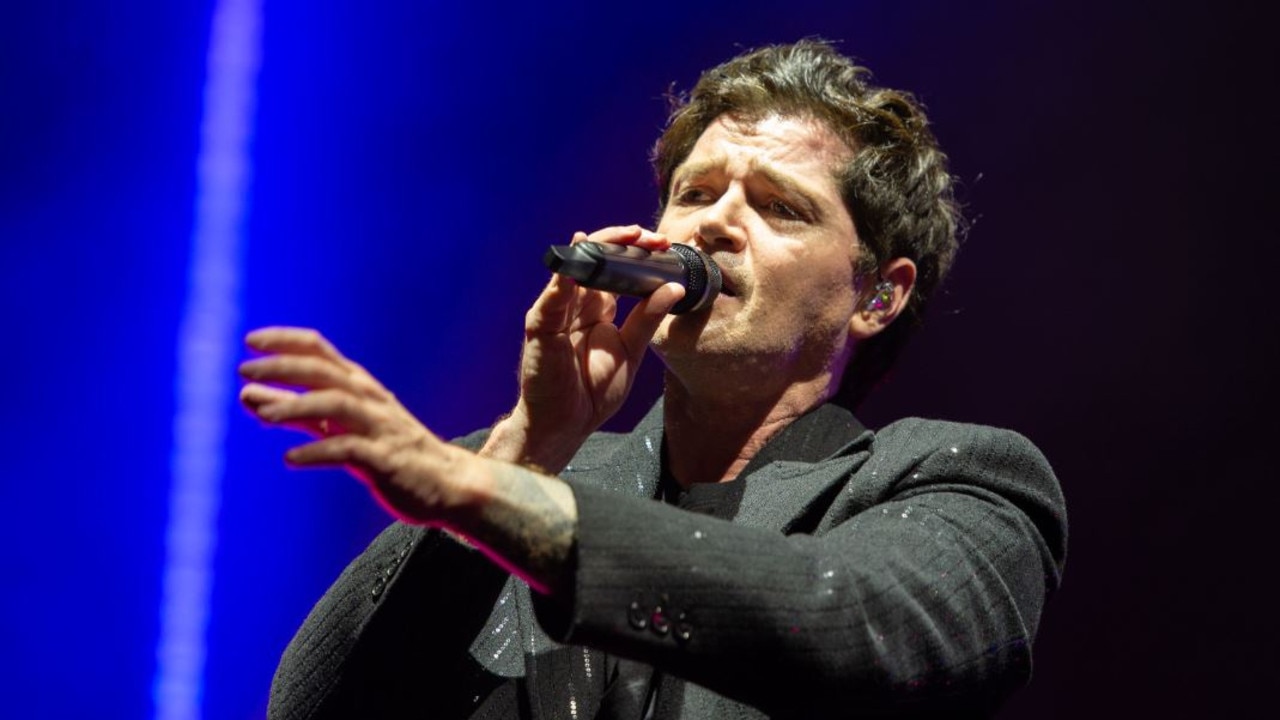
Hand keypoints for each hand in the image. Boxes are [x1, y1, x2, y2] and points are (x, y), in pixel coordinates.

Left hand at [238, 327, 471, 524]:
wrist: (446, 483)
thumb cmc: (387, 450)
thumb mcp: (336, 426)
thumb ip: (294, 410)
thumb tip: (247, 394)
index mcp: (358, 386)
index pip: (320, 349)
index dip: (286, 340)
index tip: (251, 341)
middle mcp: (368, 399)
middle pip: (324, 371)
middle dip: (284, 366)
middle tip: (245, 369)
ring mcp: (379, 428)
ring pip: (337, 404)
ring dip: (298, 405)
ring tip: (264, 415)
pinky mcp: (385, 460)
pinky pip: (349, 450)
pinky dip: (318, 451)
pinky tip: (291, 459)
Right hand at [483, 225, 684, 471]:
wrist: (565, 424)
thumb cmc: (593, 392)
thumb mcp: (631, 352)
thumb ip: (647, 320)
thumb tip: (674, 287)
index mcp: (598, 308)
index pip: (616, 268)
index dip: (637, 252)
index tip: (663, 245)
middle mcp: (576, 303)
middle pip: (596, 259)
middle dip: (622, 242)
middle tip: (650, 237)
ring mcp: (557, 311)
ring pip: (574, 269)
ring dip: (598, 249)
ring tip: (623, 238)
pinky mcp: (540, 326)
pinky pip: (552, 299)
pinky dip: (563, 280)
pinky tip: (577, 264)